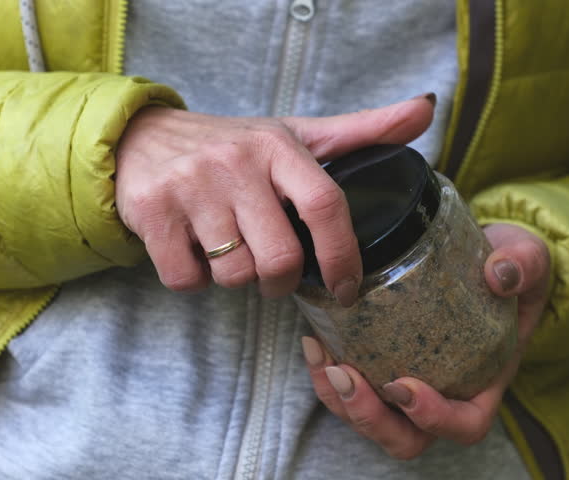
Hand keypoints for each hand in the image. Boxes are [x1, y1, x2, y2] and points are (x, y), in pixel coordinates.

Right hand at [114, 95, 434, 300]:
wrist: (142, 138)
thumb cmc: (232, 145)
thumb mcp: (295, 135)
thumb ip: (362, 131)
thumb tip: (426, 110)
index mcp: (277, 146)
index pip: (325, 206)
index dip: (342, 256)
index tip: (348, 287)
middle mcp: (234, 163)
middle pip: (280, 258)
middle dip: (282, 281)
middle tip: (275, 272)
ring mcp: (190, 187)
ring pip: (235, 274)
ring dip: (238, 278)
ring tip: (231, 249)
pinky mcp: (151, 212)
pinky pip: (187, 279)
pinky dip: (195, 279)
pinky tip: (196, 252)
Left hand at [303, 223, 550, 458]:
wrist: (483, 250)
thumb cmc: (510, 264)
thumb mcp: (528, 257)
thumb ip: (523, 265)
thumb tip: (500, 274)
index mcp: (485, 381)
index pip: (465, 425)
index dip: (433, 418)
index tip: (404, 385)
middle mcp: (445, 392)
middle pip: (406, 437)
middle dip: (369, 417)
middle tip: (343, 374)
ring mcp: (411, 382)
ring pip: (370, 419)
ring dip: (339, 398)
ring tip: (320, 355)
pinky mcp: (381, 361)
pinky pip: (350, 388)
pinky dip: (327, 372)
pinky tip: (314, 340)